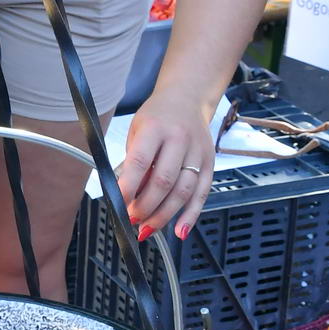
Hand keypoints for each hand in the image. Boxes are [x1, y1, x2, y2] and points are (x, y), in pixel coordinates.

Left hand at [115, 90, 214, 241]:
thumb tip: (128, 197)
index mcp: (155, 128)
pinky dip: (190, 216)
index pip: (140, 162)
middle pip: (163, 181)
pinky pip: (201, 195)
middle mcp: (179, 139)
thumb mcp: (137, 131)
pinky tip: (179, 230)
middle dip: (145, 206)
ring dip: (163, 216)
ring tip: (147, 228)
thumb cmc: (157, 117)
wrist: (187, 98)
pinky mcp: (210, 163)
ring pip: (182, 192)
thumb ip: (133, 162)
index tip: (118, 204)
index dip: (128, 187)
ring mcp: (198, 152)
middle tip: (132, 219)